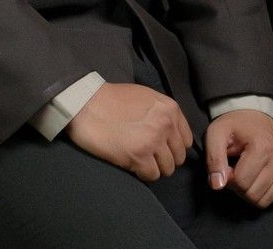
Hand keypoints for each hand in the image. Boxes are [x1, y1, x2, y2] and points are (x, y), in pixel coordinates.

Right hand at [66, 83, 193, 180]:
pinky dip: (142, 173)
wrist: (86, 103)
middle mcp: (166, 125)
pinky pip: (151, 175)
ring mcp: (153, 141)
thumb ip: (162, 113)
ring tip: (139, 160)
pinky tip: (131, 164)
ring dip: (154, 168)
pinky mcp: (138, 156)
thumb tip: (170, 133)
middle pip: (178, 157)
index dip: (173, 147)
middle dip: (164, 159)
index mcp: (170, 109)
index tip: (161, 148)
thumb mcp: (145, 97)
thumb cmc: (112, 99)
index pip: (186, 140)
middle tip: (148, 156)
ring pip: (167, 169)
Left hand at [205, 110, 272, 207]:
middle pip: (253, 194)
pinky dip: (261, 192)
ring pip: (265, 200)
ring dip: (249, 192)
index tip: (226, 166)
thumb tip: (217, 185)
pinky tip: (255, 177)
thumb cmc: (233, 126)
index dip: (227, 178)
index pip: (241, 182)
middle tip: (234, 171)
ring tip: (244, 173)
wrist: (254, 115)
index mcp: (262, 146)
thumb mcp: (215, 134)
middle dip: (238, 188)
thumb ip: (214, 159)